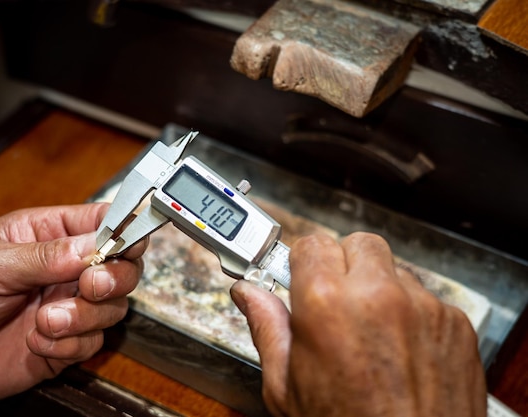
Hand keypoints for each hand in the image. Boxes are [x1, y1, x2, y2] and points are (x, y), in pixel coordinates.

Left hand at [0, 203, 145, 415]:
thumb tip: (95, 245)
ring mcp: (69, 307)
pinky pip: (93, 343)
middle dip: (114, 277)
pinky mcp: (67, 343)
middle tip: (88, 286)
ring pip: (113, 307)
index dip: (124, 229)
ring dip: (84, 317)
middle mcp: (65, 270)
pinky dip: (68, 345)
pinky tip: (35, 343)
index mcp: (48, 235)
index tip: (128, 243)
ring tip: (45, 320)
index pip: (102, 222)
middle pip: (123, 266)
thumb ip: (45, 256)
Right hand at [231, 232, 485, 416]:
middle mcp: (379, 295)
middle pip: (358, 244)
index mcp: (326, 303)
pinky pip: (427, 300)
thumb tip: (248, 294)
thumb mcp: (286, 388)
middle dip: (344, 266)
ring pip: (394, 271)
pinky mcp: (456, 324)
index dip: (303, 262)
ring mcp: (423, 307)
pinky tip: (401, 352)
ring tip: (371, 335)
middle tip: (336, 301)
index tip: (301, 277)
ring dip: (379, 291)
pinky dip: (412, 316)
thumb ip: (266, 327)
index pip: (312, 244)